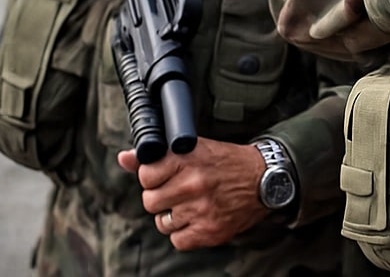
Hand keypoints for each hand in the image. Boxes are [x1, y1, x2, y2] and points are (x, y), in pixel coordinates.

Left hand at [118, 140, 268, 251]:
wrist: (266, 179)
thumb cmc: (227, 162)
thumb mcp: (195, 149)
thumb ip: (158, 156)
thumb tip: (124, 157)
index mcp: (188, 158)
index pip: (146, 175)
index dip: (154, 176)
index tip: (167, 175)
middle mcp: (193, 183)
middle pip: (150, 201)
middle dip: (162, 198)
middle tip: (180, 191)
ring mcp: (201, 209)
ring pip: (162, 223)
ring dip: (174, 216)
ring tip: (192, 204)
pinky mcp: (210, 231)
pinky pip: (177, 240)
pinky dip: (185, 233)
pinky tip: (199, 218)